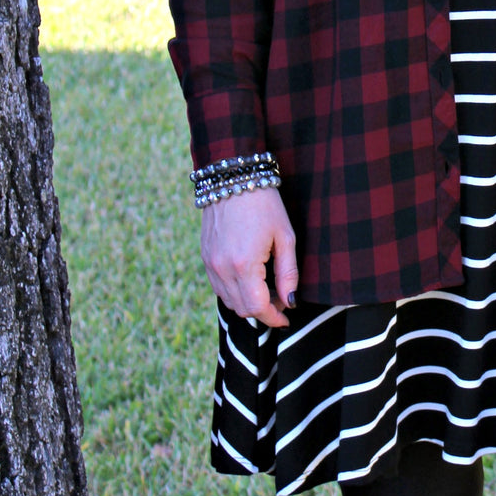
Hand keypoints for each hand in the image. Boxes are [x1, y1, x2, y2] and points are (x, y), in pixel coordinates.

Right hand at [200, 187, 298, 328]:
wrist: (233, 177)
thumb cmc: (264, 203)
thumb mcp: (285, 236)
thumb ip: (288, 273)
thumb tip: (291, 301)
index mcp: (243, 265)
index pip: (257, 308)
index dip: (274, 317)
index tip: (286, 318)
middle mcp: (221, 269)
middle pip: (241, 308)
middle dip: (263, 311)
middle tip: (281, 299)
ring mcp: (210, 263)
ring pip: (228, 300)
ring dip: (247, 302)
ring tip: (267, 289)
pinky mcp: (205, 256)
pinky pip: (218, 286)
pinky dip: (234, 290)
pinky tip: (250, 278)